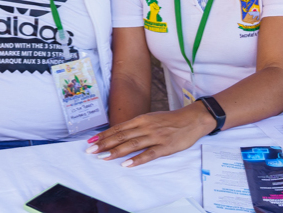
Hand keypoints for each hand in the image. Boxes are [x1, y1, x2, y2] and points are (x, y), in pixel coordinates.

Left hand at [86, 105, 214, 166]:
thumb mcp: (151, 118)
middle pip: (121, 136)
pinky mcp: (164, 147)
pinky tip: (126, 164)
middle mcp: (145, 127)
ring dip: (116, 151)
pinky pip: (148, 154)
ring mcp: (155, 137)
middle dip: (104, 144)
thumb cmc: (170, 120)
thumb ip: (137, 126)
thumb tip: (121, 133)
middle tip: (91, 151)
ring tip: (103, 158)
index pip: (118, 128)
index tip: (91, 141)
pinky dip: (136, 160)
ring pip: (132, 144)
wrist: (191, 119)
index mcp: (141, 119)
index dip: (104, 135)